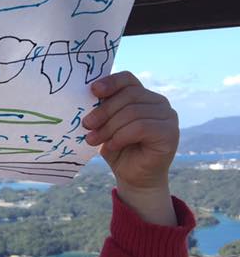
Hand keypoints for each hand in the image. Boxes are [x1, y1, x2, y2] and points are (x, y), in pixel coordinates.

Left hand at [82, 71, 178, 223]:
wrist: (133, 176)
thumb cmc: (117, 148)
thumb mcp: (105, 125)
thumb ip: (102, 108)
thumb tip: (87, 94)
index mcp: (142, 95)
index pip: (128, 79)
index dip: (110, 82)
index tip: (92, 91)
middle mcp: (159, 102)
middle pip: (128, 96)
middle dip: (103, 111)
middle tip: (86, 125)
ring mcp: (168, 117)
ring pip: (132, 113)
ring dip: (108, 127)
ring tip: (93, 140)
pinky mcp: (170, 133)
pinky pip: (140, 127)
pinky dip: (120, 137)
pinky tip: (110, 146)